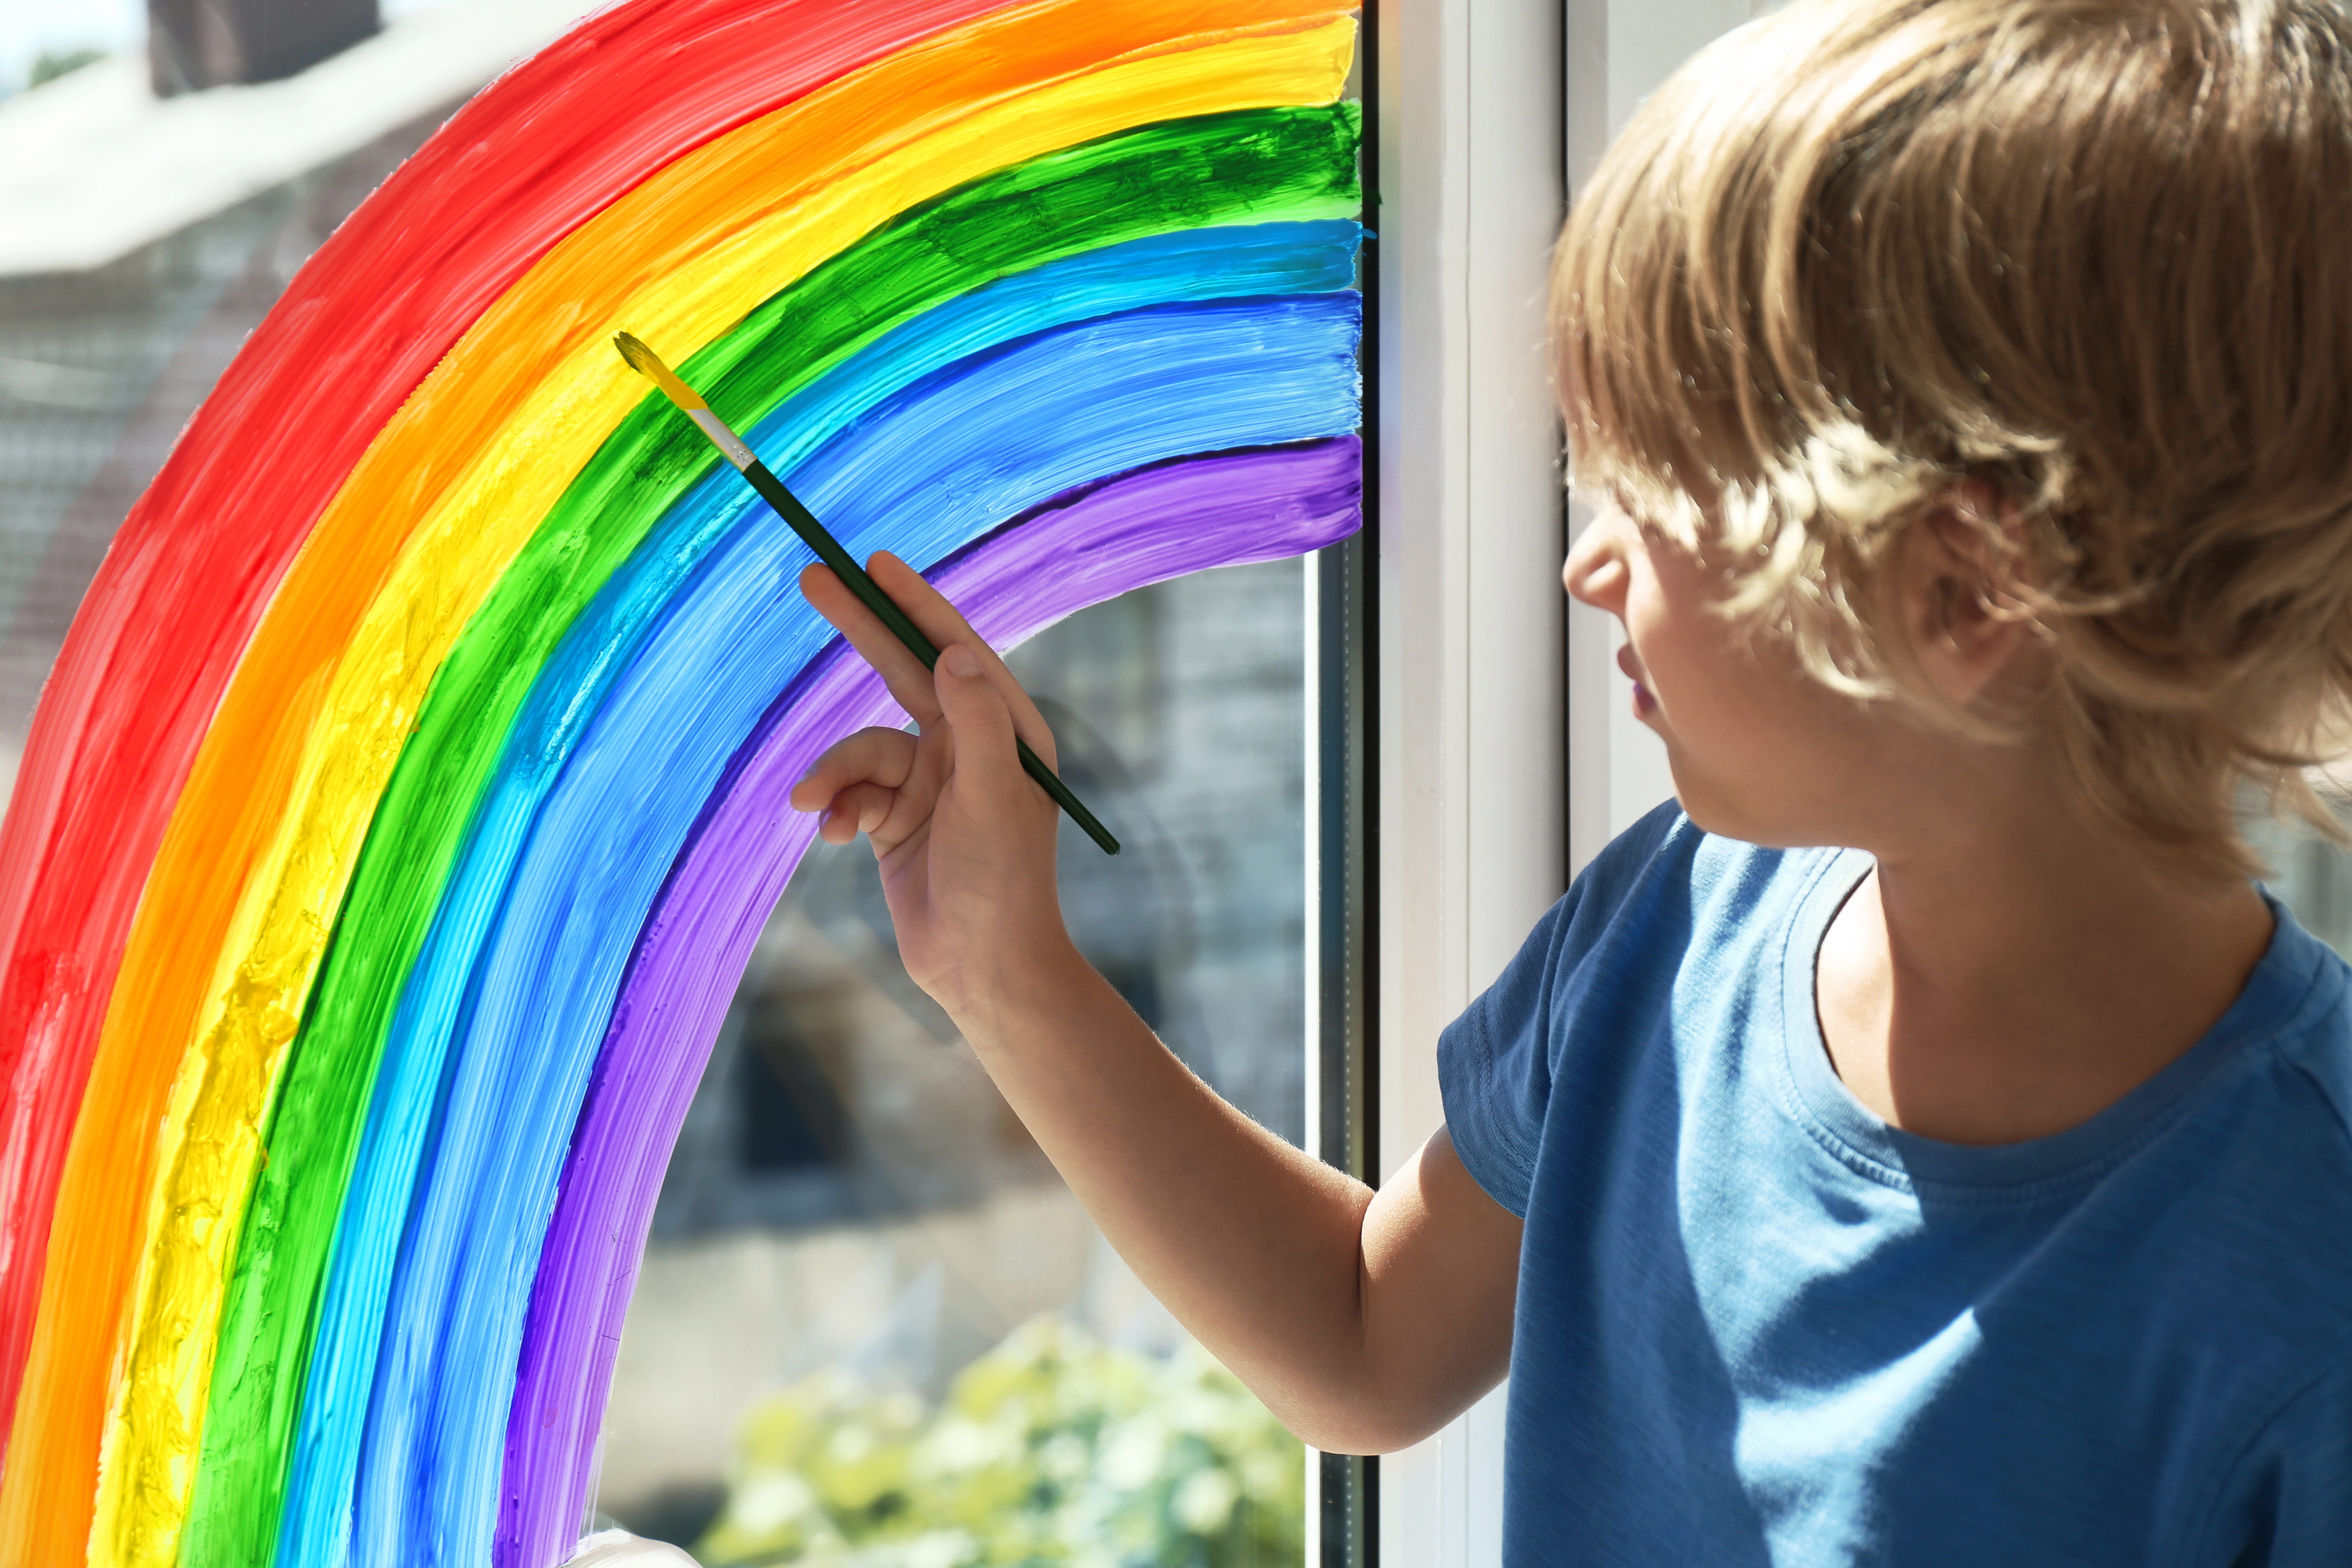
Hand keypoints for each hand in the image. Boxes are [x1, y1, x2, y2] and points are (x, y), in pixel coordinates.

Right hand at [787, 552, 1074, 1013]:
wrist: (983, 968)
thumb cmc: (1002, 883)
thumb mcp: (991, 796)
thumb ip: (973, 722)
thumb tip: (954, 654)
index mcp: (1006, 732)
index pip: (955, 648)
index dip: (914, 603)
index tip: (875, 562)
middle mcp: (969, 747)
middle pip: (903, 671)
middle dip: (860, 629)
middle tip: (812, 577)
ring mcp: (930, 782)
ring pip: (862, 747)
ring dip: (834, 772)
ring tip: (816, 806)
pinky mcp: (897, 819)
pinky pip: (850, 791)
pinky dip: (836, 807)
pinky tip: (832, 836)